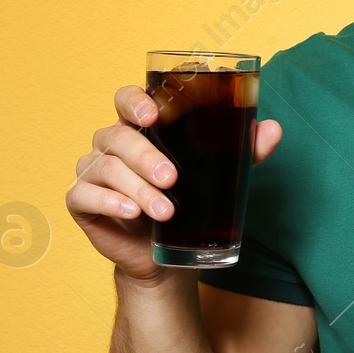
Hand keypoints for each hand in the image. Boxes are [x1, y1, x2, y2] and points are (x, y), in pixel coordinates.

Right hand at [64, 84, 282, 282]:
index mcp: (141, 127)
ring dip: (136, 188)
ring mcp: (93, 170)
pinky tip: (131, 213)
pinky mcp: (81, 199)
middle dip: (145, 156)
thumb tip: (272, 128)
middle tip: (172, 178)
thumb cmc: (188, 200)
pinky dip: (109, 202)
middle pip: (118, 135)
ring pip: (106, 166)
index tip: (153, 115)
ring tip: (165, 210)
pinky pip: (84, 194)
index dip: (134, 100)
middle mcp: (112, 143)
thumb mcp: (219, 172)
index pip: (127, 99)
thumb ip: (245, 149)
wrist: (166, 253)